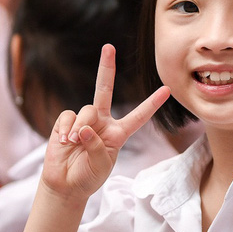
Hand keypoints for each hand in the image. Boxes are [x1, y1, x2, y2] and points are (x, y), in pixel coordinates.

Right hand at [41, 45, 169, 199]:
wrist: (66, 184)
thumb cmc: (88, 176)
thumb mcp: (102, 165)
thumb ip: (97, 146)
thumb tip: (82, 128)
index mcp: (118, 133)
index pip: (138, 116)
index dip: (152, 103)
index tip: (167, 89)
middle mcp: (102, 122)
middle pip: (105, 89)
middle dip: (106, 67)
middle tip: (108, 47)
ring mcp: (83, 121)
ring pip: (86, 110)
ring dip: (81, 127)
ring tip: (74, 143)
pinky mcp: (66, 123)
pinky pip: (68, 117)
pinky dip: (66, 128)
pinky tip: (65, 141)